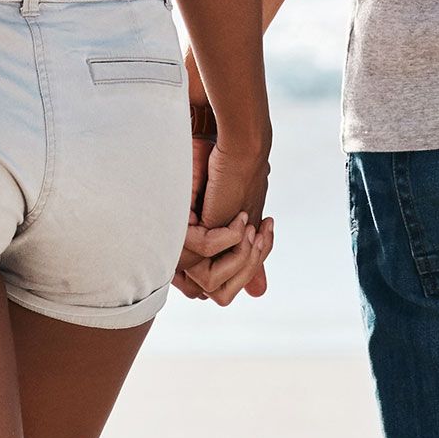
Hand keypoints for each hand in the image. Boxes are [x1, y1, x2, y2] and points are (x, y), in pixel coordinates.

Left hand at [172, 125, 272, 306]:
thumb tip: (259, 293)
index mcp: (201, 255)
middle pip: (216, 292)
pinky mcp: (178, 229)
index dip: (243, 273)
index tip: (260, 237)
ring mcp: (179, 245)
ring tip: (249, 227)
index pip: (219, 291)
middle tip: (258, 232)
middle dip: (246, 265)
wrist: (233, 144)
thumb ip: (248, 259)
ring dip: (240, 255)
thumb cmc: (237, 178)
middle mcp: (186, 254)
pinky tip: (238, 218)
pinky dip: (230, 236)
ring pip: (209, 281)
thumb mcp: (247, 225)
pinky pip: (207, 251)